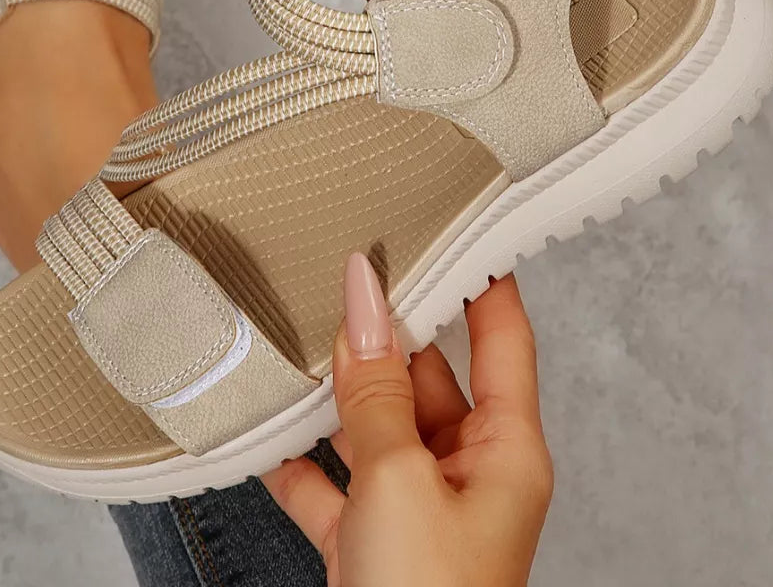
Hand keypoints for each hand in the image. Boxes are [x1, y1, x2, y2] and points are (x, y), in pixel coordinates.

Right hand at [263, 255, 552, 586]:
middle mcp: (470, 476)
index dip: (482, 281)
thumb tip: (364, 305)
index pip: (503, 341)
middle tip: (344, 278)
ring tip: (294, 343)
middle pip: (428, 378)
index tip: (452, 227)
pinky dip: (300, 460)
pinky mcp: (372, 545)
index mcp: (506, 453)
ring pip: (377, 428)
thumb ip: (376, 391)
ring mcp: (419, 511)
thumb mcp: (398, 479)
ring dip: (335, 397)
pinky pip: (334, 484)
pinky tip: (265, 434)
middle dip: (384, 335)